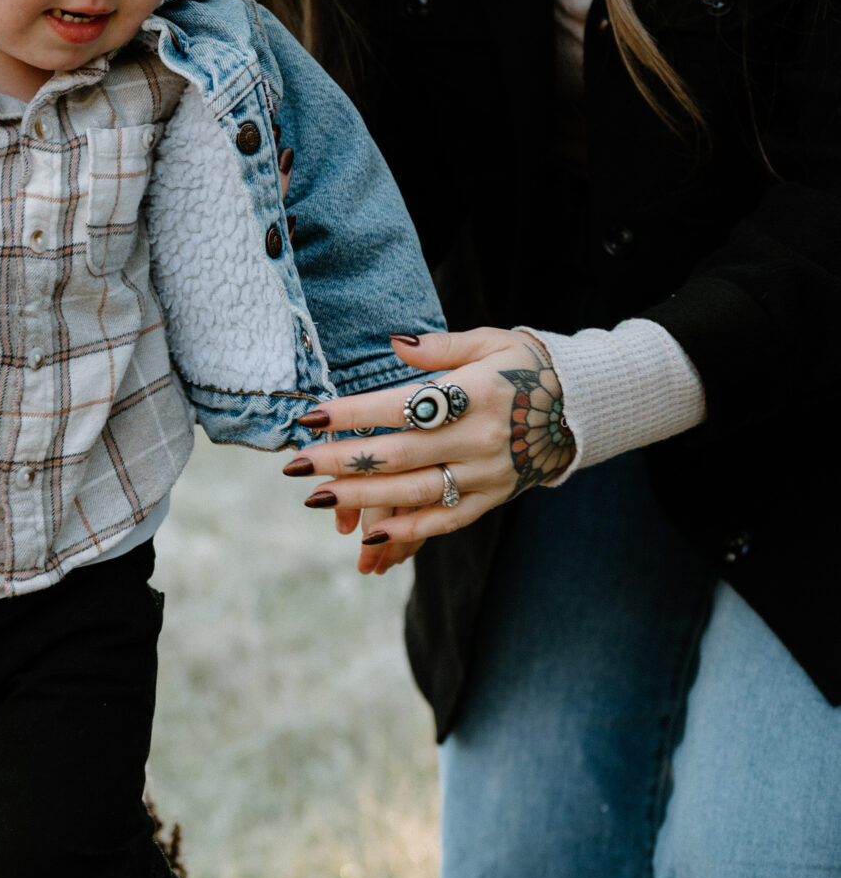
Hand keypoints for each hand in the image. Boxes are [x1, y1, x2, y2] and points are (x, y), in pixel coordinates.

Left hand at [282, 327, 574, 576]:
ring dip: (364, 499)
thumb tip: (395, 343)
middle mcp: (482, 439)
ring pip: (418, 492)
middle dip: (344, 461)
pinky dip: (410, 531)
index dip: (357, 414)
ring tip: (318, 499)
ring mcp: (487, 474)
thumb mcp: (491, 342)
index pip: (406, 407)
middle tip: (297, 466)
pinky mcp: (492, 499)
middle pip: (402, 454)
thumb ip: (441, 347)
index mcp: (479, 393)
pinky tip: (371, 535)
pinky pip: (447, 521)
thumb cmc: (525, 366)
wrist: (580, 408)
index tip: (312, 417)